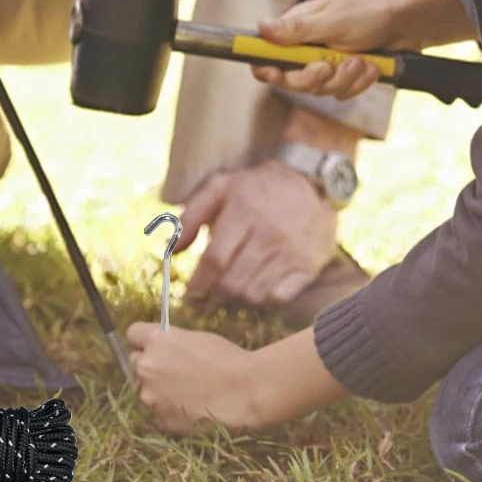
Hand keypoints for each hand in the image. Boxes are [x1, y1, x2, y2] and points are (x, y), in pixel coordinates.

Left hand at [126, 323, 259, 434]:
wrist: (244, 392)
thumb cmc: (227, 359)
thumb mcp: (194, 338)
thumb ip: (170, 342)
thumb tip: (162, 348)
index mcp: (156, 339)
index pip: (133, 334)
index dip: (143, 340)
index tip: (153, 346)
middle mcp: (146, 365)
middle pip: (134, 362)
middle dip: (149, 365)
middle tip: (171, 372)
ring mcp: (150, 395)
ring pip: (142, 389)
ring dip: (155, 390)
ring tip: (183, 394)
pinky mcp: (159, 419)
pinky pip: (155, 412)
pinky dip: (165, 411)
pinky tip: (187, 409)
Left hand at [174, 162, 338, 307]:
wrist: (309, 184)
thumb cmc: (256, 187)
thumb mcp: (220, 187)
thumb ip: (192, 215)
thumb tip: (172, 250)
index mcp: (245, 211)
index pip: (215, 258)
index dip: (198, 281)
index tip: (189, 292)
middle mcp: (270, 233)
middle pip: (233, 281)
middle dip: (215, 292)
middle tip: (210, 291)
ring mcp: (291, 252)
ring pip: (254, 294)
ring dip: (237, 297)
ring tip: (231, 287)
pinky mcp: (308, 266)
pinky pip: (280, 297)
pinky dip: (264, 298)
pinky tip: (257, 287)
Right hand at [252, 0, 420, 99]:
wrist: (408, 24)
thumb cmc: (369, 14)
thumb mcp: (332, 21)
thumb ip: (296, 30)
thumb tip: (260, 27)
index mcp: (296, 29)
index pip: (265, 54)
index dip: (267, 68)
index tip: (276, 73)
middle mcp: (306, 48)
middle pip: (290, 79)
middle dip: (313, 77)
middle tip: (329, 66)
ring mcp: (325, 63)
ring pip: (319, 90)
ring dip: (343, 79)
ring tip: (360, 61)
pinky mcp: (343, 76)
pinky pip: (340, 93)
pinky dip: (357, 84)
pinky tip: (370, 68)